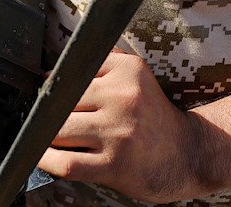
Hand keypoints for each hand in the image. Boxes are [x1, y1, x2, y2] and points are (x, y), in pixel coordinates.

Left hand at [37, 53, 200, 202]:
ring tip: (44, 136)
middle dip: (46, 112)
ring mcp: (118, 132)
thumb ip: (104, 65)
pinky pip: (67, 162)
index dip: (55, 86)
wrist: (188, 154)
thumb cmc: (154, 117)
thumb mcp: (138, 78)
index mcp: (129, 71)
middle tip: (43, 119)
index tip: (48, 96)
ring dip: (44, 136)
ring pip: (59, 130)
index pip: (74, 72)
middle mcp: (124, 98)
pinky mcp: (114, 165)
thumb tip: (52, 72)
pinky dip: (46, 160)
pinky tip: (42, 156)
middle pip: (62, 101)